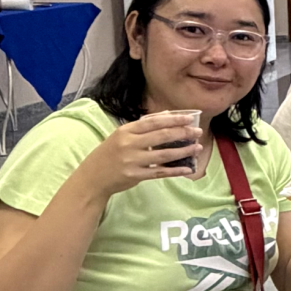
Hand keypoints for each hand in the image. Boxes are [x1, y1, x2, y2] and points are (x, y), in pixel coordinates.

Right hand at [84, 111, 204, 194]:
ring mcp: (133, 161)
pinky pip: (160, 172)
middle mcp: (129, 144)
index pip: (154, 122)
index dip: (174, 120)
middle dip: (183, 133)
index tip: (190, 119)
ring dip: (183, 151)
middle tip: (197, 132)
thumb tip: (168, 114)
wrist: (93, 176)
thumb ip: (143, 125)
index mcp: (126, 130)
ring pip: (164, 155)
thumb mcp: (122, 135)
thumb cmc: (111, 153)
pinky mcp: (136, 176)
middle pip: (161, 136)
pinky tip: (188, 168)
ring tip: (197, 148)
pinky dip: (175, 170)